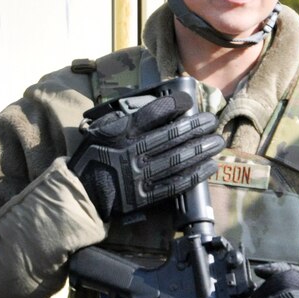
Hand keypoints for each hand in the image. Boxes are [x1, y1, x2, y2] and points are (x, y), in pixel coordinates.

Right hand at [68, 90, 223, 220]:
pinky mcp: (146, 196)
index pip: (153, 113)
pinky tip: (209, 166)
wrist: (81, 193)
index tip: (188, 101)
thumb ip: (123, 120)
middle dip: (196, 126)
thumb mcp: (100, 132)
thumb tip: (153, 109)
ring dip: (201, 149)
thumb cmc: (92, 159)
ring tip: (217, 141)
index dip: (174, 104)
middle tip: (211, 120)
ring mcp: (140, 175)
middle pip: (171, 135)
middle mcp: (133, 153)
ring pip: (178, 159)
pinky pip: (175, 184)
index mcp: (121, 134)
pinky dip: (195, 175)